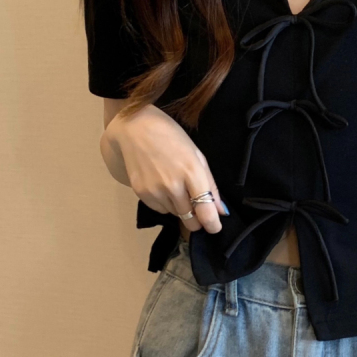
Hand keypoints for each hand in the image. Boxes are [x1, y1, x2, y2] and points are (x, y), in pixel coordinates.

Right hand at [105, 104, 227, 232]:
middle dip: (197, 220)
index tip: (215, 228)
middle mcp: (173, 186)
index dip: (213, 225)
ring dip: (181, 208)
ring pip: (176, 215)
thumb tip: (221, 211)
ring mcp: (155, 191)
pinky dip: (166, 204)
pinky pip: (161, 210)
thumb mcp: (198, 157)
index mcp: (192, 173)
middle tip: (198, 210)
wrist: (135, 128)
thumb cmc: (172, 138)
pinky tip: (163, 186)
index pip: (205, 212)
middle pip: (190, 220)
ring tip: (176, 186)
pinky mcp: (141, 194)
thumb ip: (210, 186)